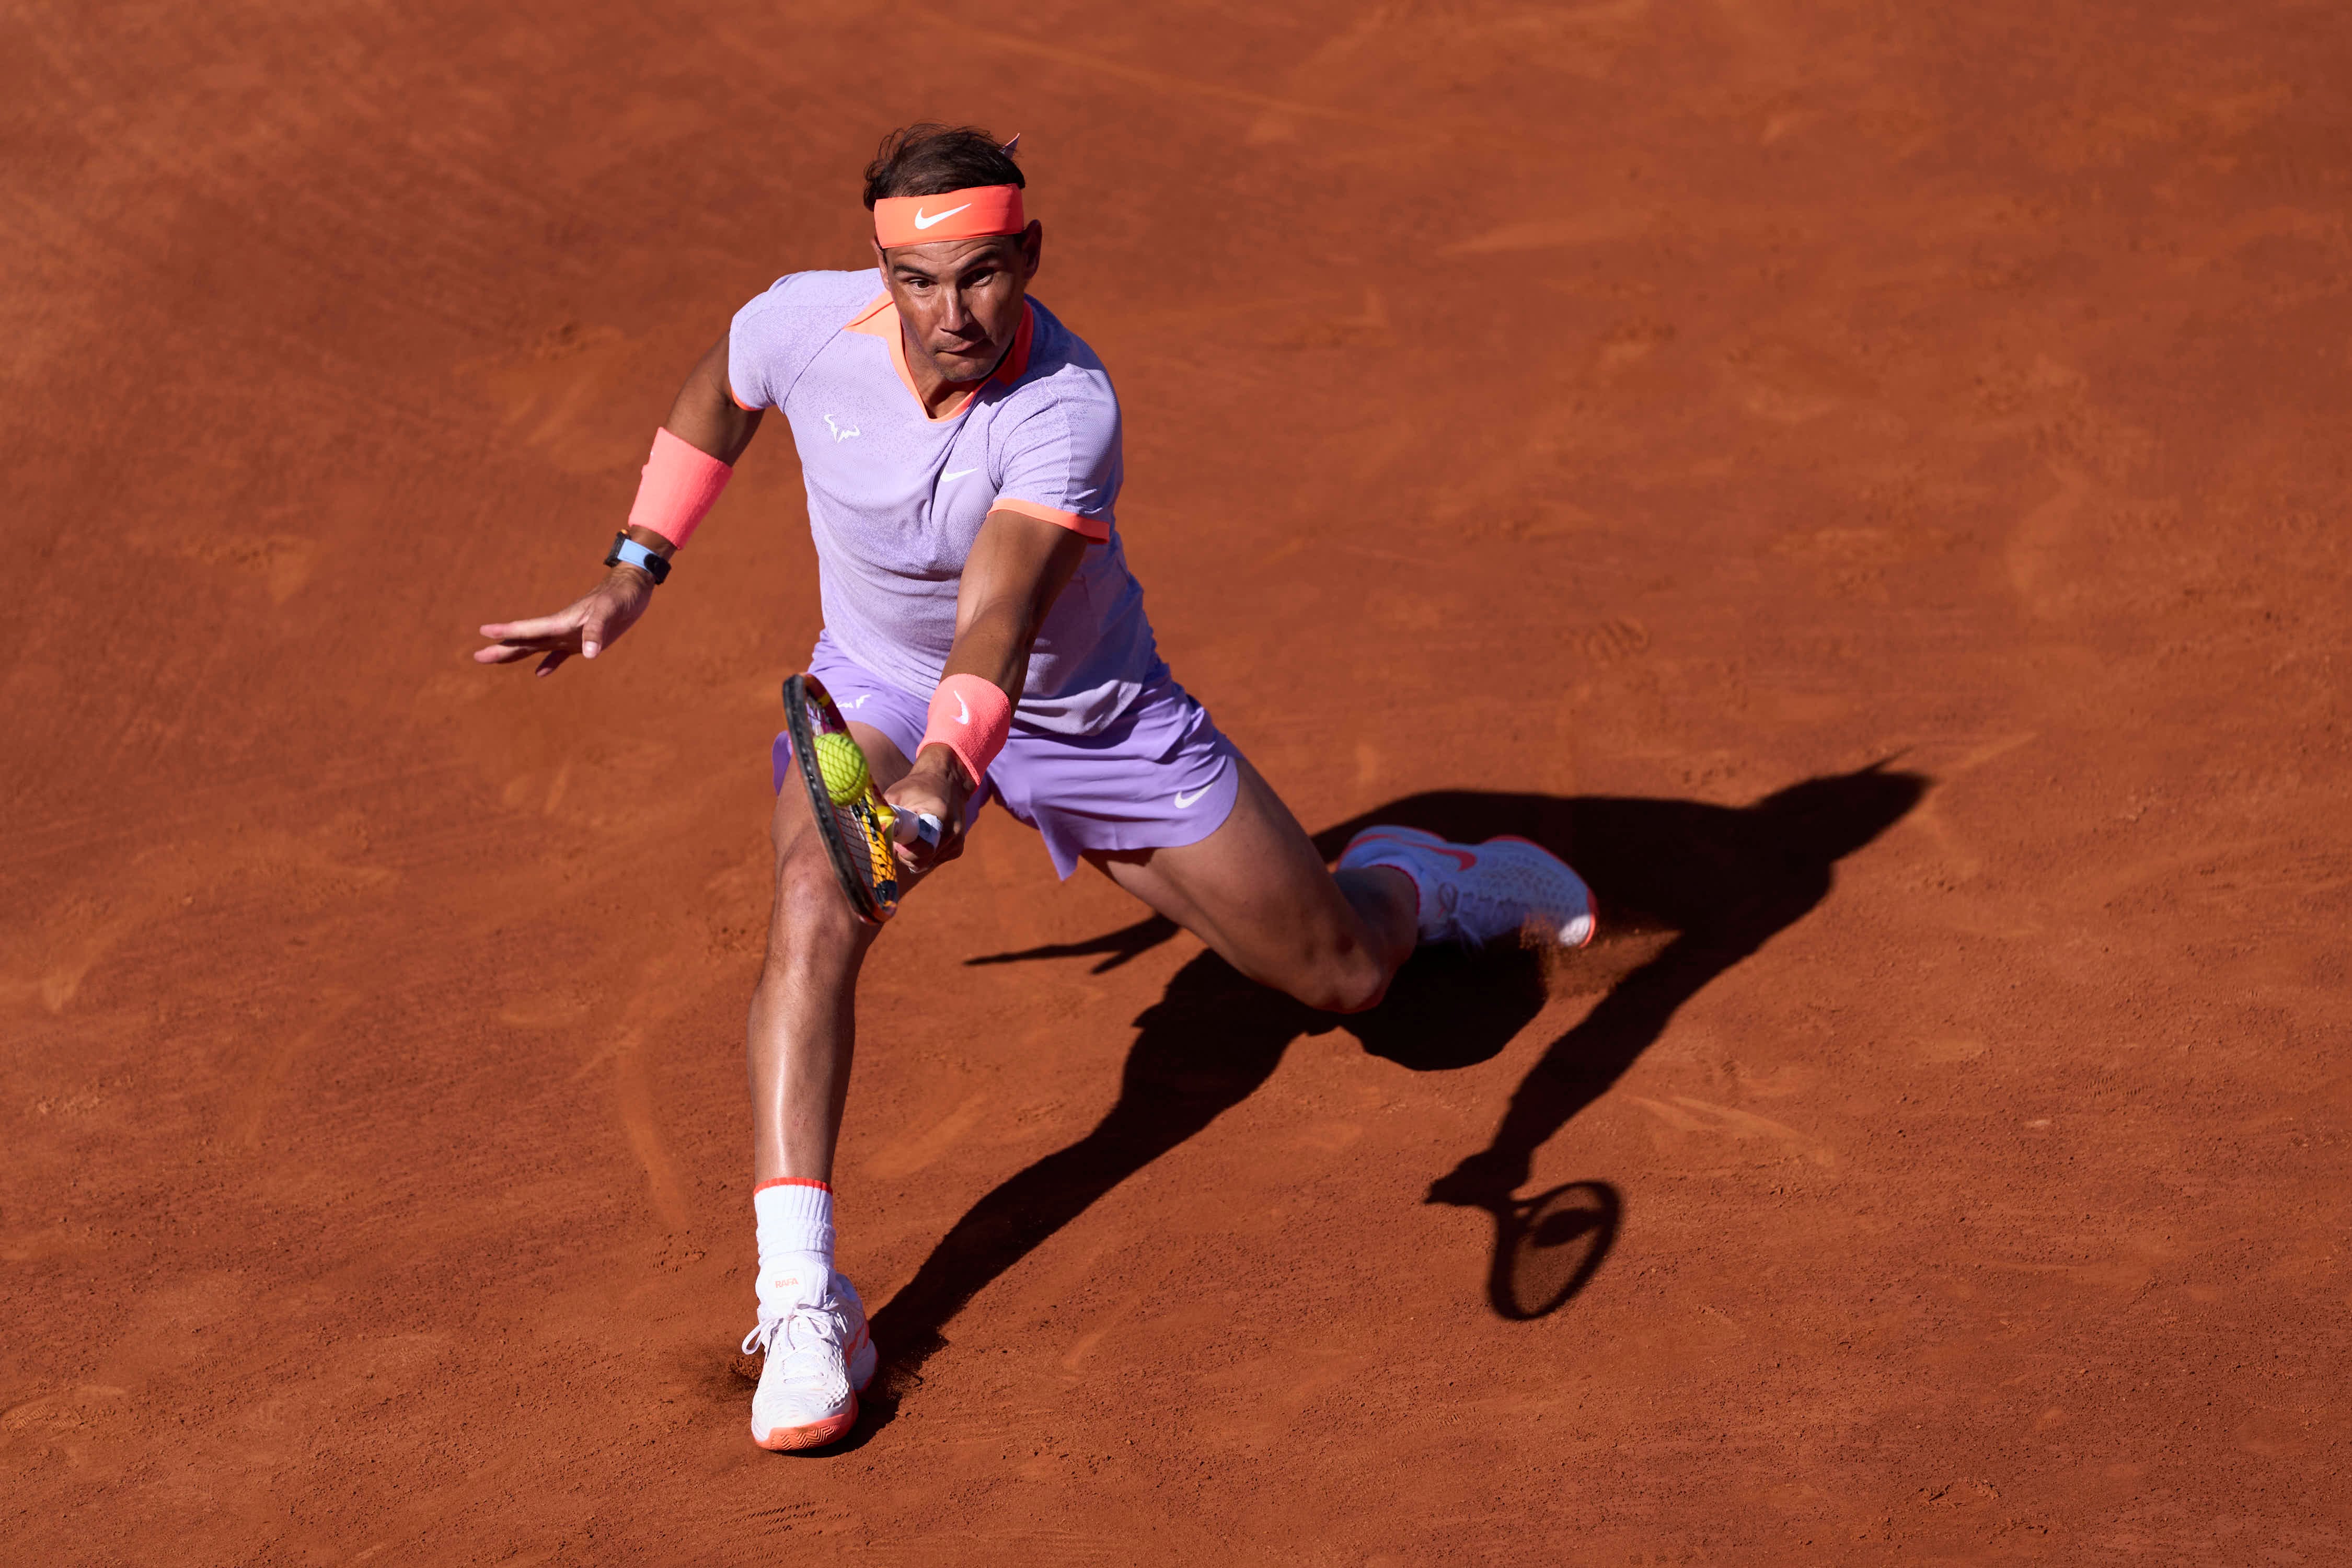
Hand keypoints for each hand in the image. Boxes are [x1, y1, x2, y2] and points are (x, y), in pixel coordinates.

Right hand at [475, 570, 651, 676]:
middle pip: (525, 641)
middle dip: (501, 649)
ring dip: (516, 654)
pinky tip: (539, 673)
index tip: (483, 632)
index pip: (529, 628)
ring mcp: (569, 635)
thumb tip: (587, 655)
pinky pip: (560, 655)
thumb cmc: (621, 596)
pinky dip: (549, 664)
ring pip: (536, 647)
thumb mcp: (611, 611)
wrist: (633, 587)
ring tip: (494, 660)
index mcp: (562, 621)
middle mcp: (560, 628)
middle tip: (477, 657)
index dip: (507, 632)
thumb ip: (596, 631)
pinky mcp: (582, 640)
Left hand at [881, 748, 970, 873]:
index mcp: (939, 817)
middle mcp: (953, 833)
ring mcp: (957, 843)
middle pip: (920, 862)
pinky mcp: (957, 850)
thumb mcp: (897, 794)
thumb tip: (870, 833)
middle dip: (904, 854)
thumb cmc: (917, 787)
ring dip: (912, 855)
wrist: (947, 781)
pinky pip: (932, 861)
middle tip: (899, 837)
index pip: (920, 849)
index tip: (895, 840)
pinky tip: (923, 836)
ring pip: (925, 864)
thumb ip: (884, 814)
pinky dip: (922, 854)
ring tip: (913, 833)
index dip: (902, 849)